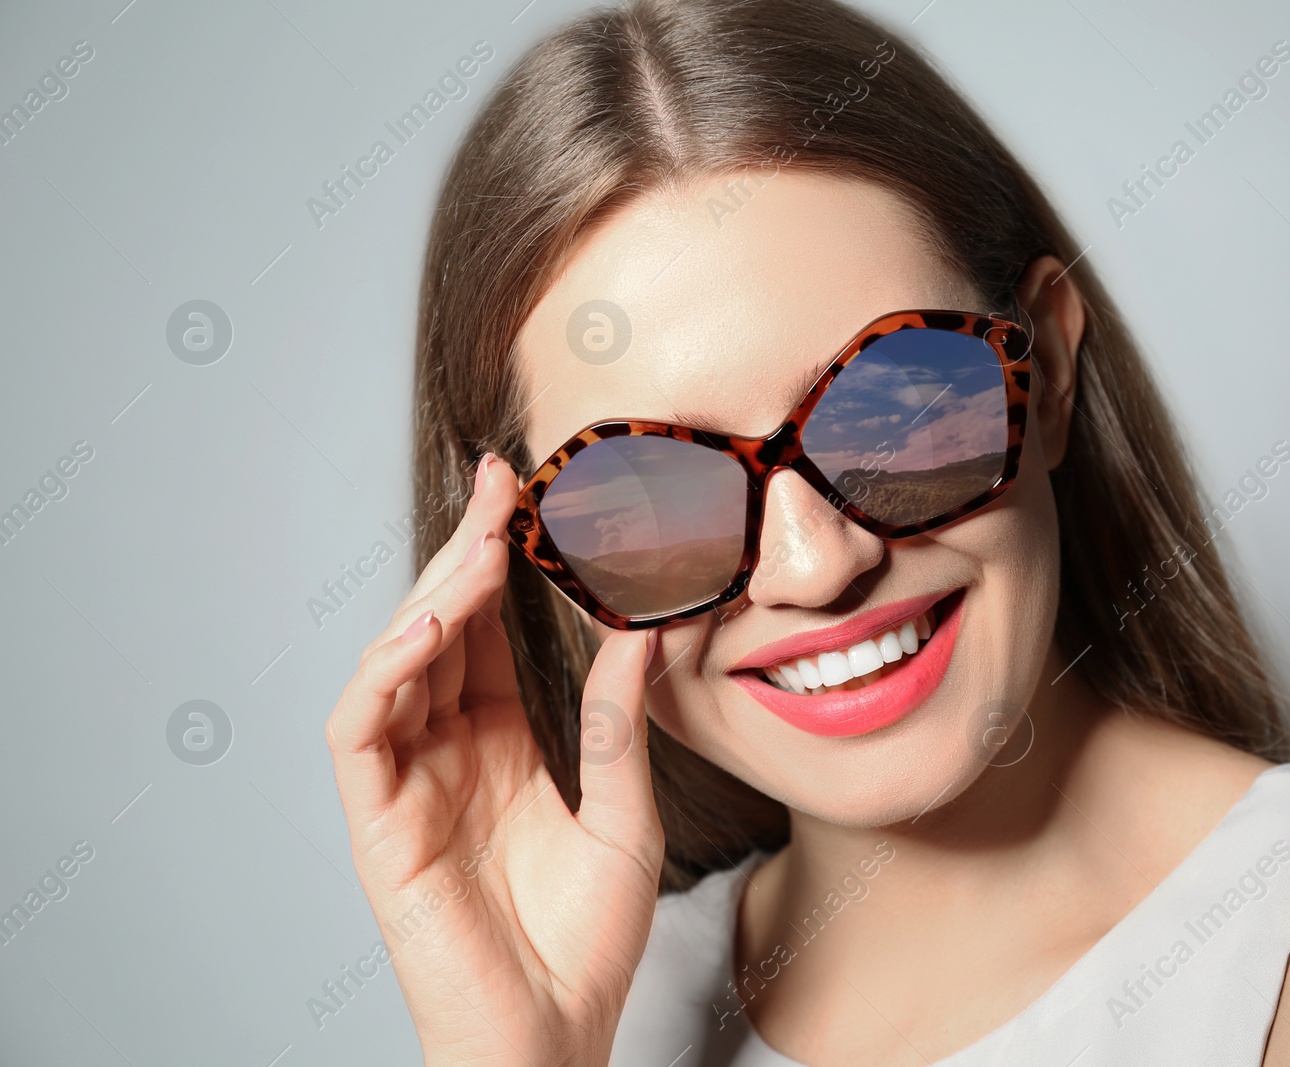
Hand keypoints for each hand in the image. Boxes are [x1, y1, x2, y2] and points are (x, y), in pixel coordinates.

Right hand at [325, 454, 664, 1066]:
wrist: (556, 1035)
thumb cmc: (587, 940)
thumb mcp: (623, 808)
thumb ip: (618, 719)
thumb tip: (645, 628)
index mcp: (500, 743)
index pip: (485, 631)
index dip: (499, 561)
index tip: (525, 492)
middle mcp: (447, 752)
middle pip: (440, 630)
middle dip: (464, 553)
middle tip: (498, 484)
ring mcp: (407, 785)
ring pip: (394, 663)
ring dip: (430, 598)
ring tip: (480, 546)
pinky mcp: (377, 824)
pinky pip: (358, 732)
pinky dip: (382, 673)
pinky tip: (429, 629)